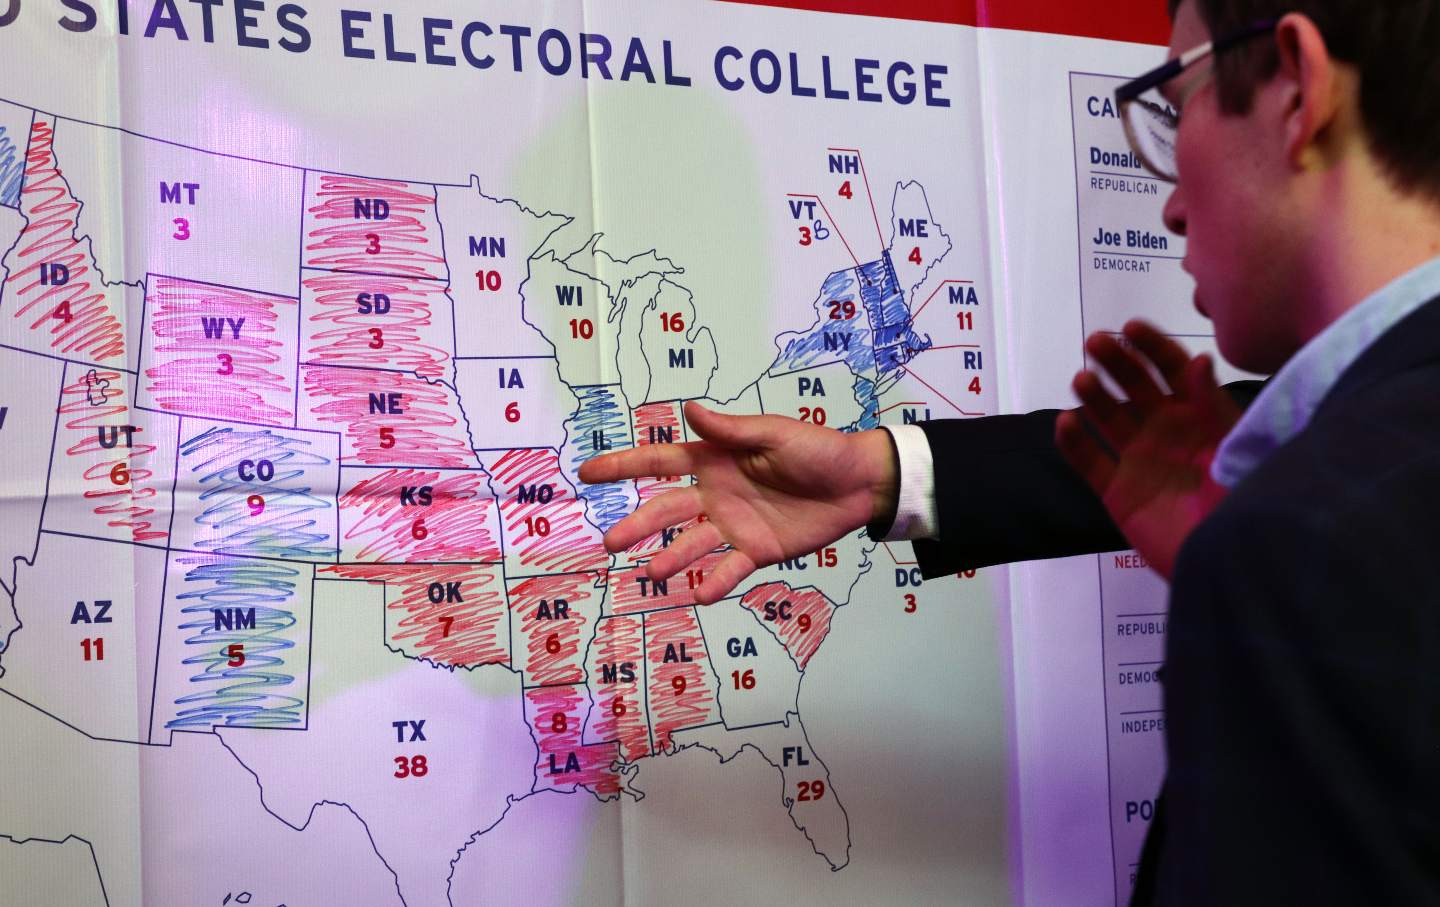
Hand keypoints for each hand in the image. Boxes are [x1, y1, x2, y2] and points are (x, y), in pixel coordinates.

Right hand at [577, 402, 896, 603]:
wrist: (858, 483)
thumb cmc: (817, 449)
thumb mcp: (774, 432)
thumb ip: (731, 429)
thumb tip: (688, 410)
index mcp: (714, 459)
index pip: (659, 462)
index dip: (622, 466)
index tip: (587, 472)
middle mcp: (715, 494)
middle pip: (666, 511)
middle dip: (637, 525)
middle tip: (611, 542)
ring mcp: (733, 525)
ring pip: (691, 544)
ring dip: (670, 559)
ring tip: (652, 574)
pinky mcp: (756, 551)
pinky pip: (729, 569)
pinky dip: (714, 582)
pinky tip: (699, 595)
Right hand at [1055, 321, 1240, 579]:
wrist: (1228, 563)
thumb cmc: (1245, 503)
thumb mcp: (1235, 449)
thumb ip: (1213, 407)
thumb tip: (1197, 359)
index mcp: (1200, 417)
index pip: (1174, 371)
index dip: (1153, 347)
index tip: (1131, 327)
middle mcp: (1167, 433)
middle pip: (1135, 388)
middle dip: (1116, 363)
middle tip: (1095, 343)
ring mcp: (1140, 462)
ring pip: (1108, 419)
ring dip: (1093, 395)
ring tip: (1081, 380)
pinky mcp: (1118, 493)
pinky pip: (1089, 462)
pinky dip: (1074, 443)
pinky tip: (1066, 422)